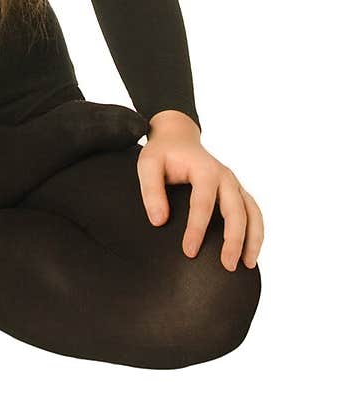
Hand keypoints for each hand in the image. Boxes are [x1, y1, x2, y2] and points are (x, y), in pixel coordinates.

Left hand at [137, 113, 263, 271]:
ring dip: (253, 239)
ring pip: (252, 212)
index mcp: (204, 169)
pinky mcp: (238, 191)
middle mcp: (225, 176)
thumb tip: (159, 221)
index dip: (197, 228)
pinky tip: (250, 254)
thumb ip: (151, 191)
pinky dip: (256, 232)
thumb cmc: (162, 154)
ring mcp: (234, 184)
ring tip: (246, 265)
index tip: (189, 252)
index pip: (203, 202)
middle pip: (236, 210)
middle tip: (227, 266)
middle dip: (234, 239)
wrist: (178, 138)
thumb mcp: (147, 165)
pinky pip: (253, 212)